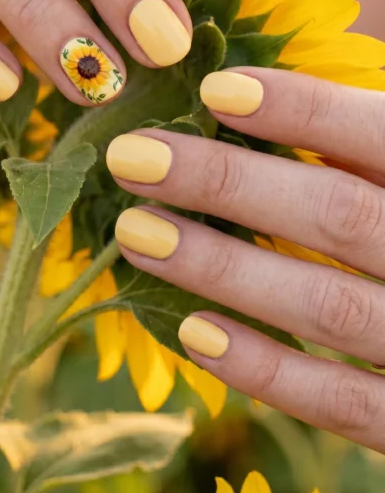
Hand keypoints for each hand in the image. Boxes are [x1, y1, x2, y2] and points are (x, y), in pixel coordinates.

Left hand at [108, 68, 384, 451]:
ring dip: (223, 269)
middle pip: (337, 214)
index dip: (301, 109)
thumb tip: (252, 99)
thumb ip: (370, 147)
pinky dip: (266, 369)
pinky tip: (192, 333)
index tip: (213, 88)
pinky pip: (345, 404)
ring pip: (328, 305)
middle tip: (132, 158)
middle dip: (228, 183)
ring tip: (135, 233)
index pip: (380, 134)